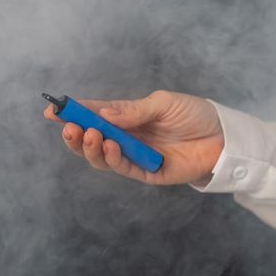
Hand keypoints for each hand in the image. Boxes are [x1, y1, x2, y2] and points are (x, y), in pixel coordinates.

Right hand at [43, 90, 223, 184]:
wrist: (223, 138)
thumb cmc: (193, 115)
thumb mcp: (163, 103)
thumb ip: (133, 110)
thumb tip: (102, 115)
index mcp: (126, 116)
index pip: (93, 114)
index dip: (73, 112)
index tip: (52, 110)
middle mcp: (125, 136)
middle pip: (91, 138)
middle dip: (75, 133)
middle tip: (68, 126)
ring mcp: (133, 155)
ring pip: (101, 156)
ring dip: (90, 147)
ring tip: (89, 135)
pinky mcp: (145, 172)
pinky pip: (122, 168)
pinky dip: (113, 158)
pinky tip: (110, 146)